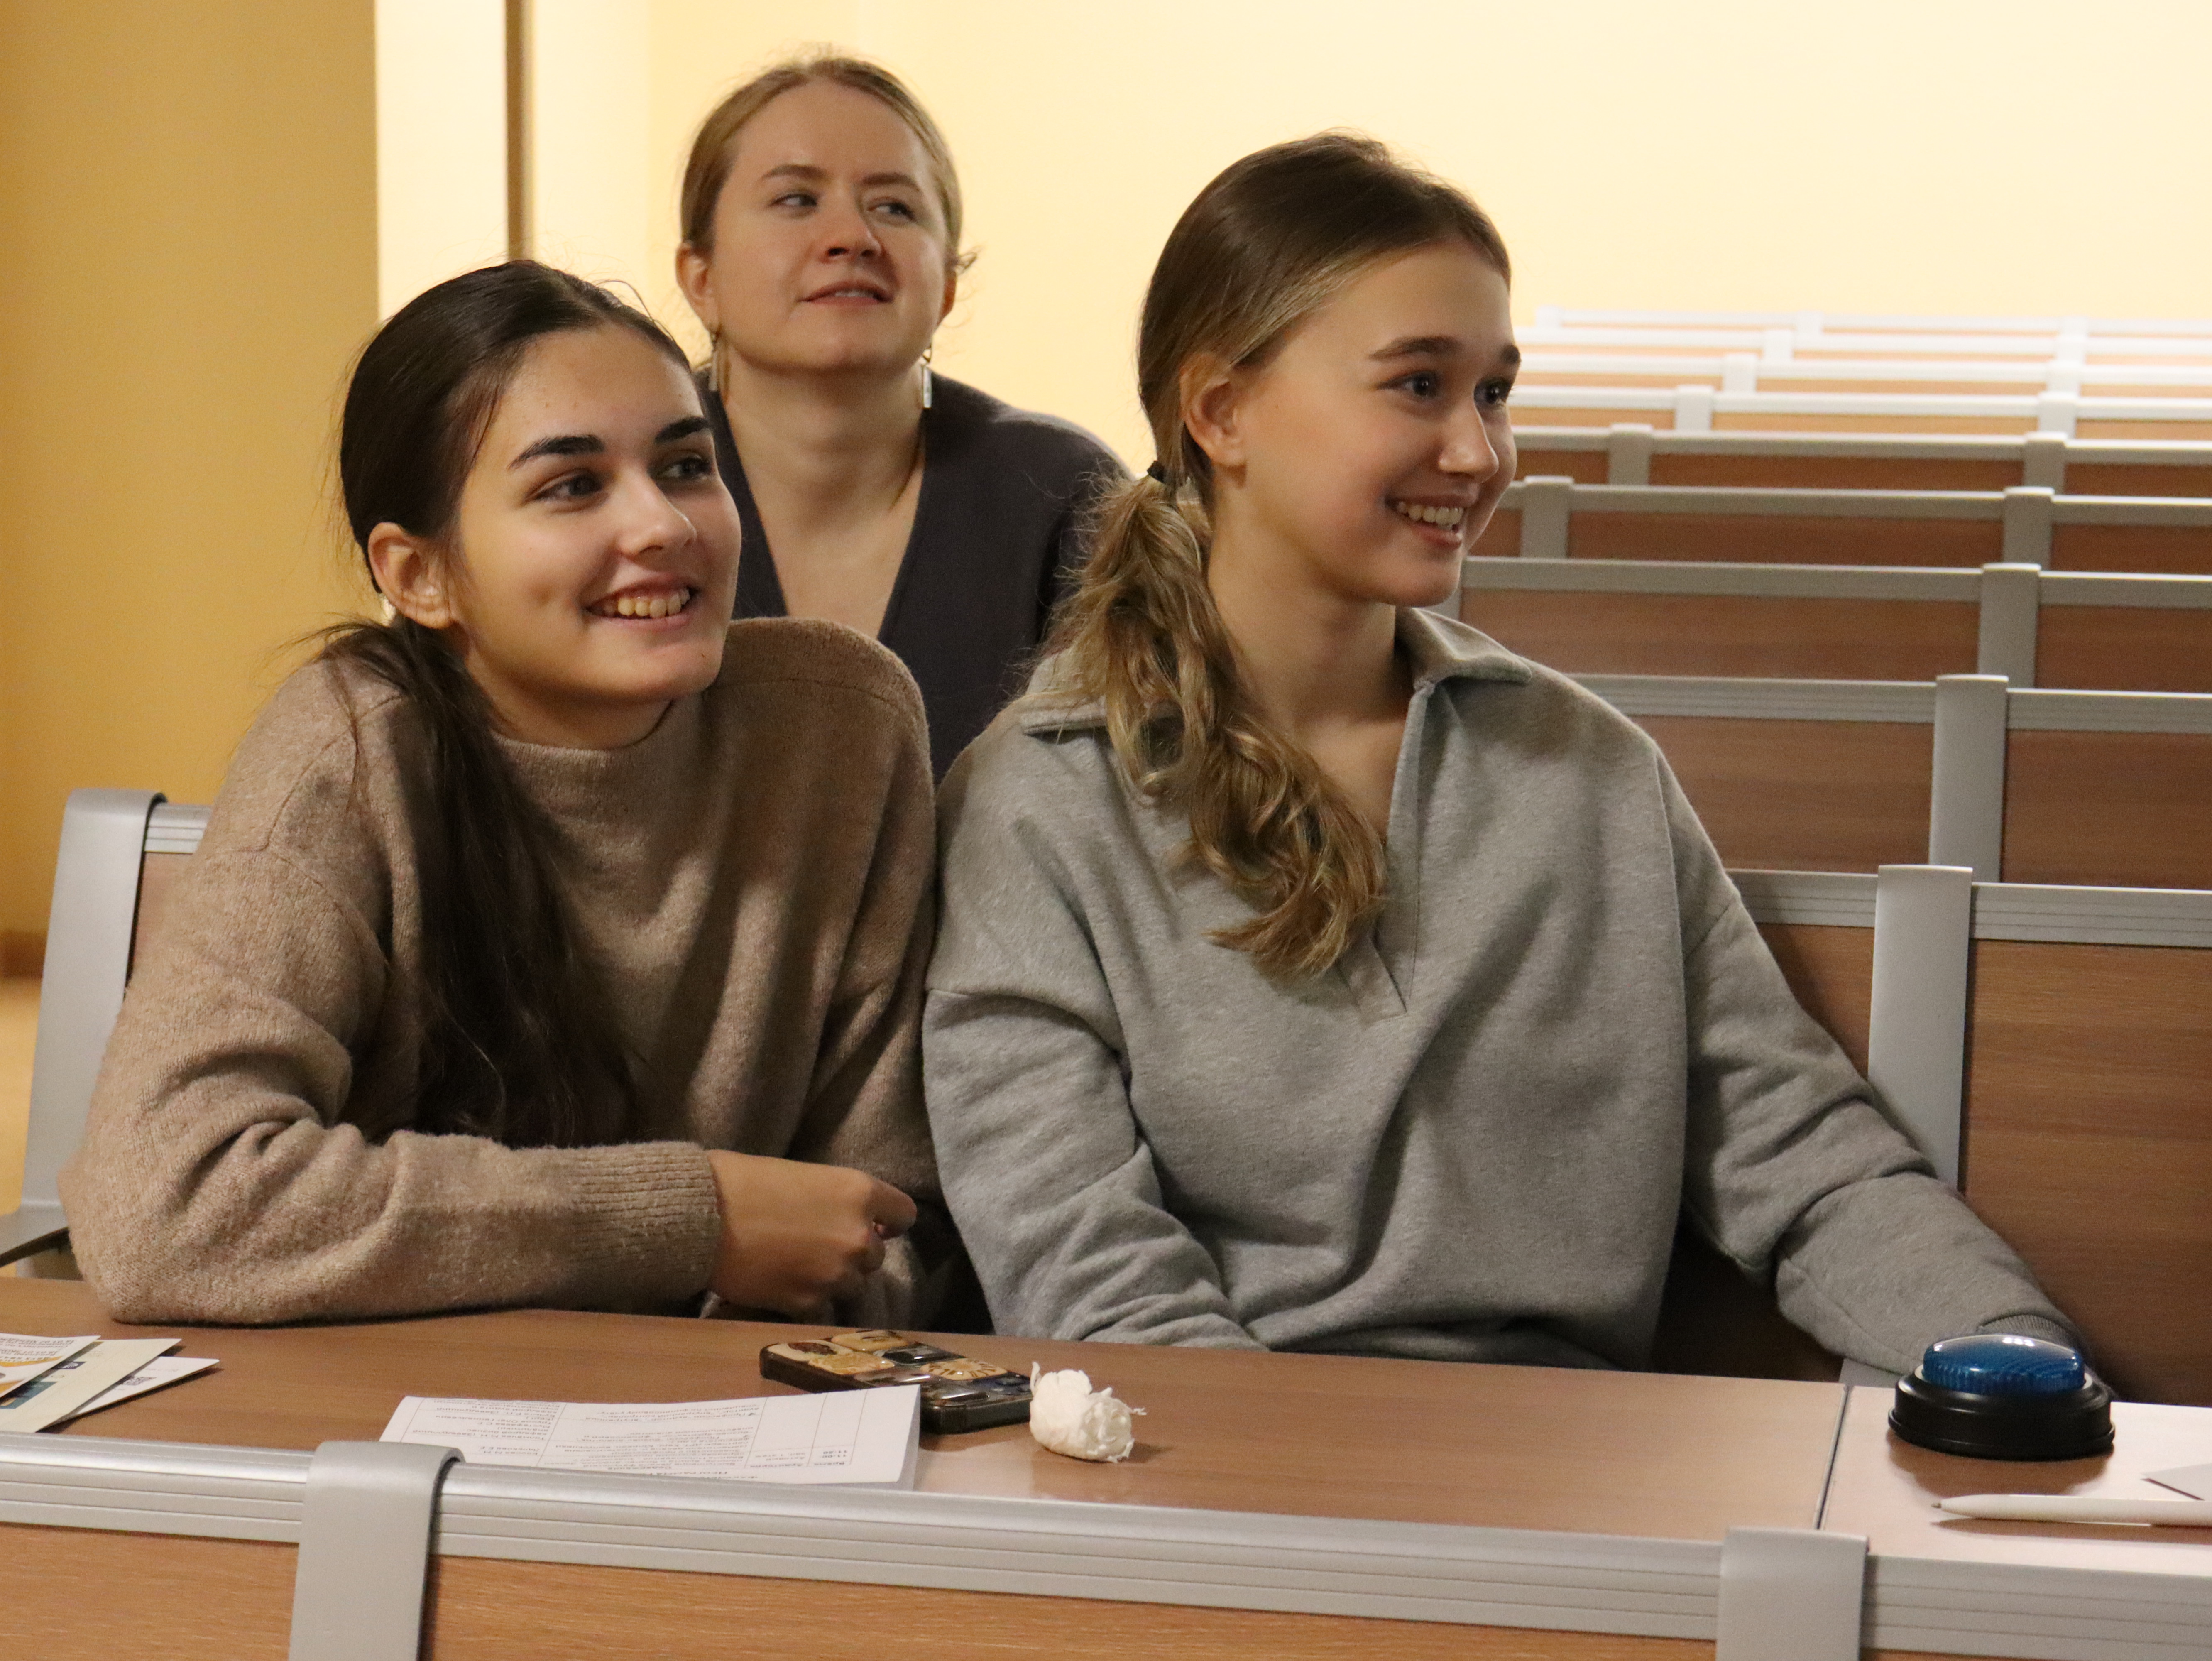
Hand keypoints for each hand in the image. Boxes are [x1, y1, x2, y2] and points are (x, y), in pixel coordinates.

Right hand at [703, 1151, 916, 1319]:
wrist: (701, 1215)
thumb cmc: (744, 1181)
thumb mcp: (806, 1177)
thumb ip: (839, 1201)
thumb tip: (855, 1219)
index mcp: (860, 1193)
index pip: (903, 1214)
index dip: (888, 1222)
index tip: (876, 1226)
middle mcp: (858, 1236)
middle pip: (875, 1256)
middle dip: (853, 1253)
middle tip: (818, 1246)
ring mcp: (835, 1274)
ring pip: (852, 1285)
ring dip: (832, 1279)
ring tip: (796, 1267)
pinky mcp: (808, 1303)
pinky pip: (821, 1307)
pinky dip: (806, 1299)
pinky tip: (781, 1284)